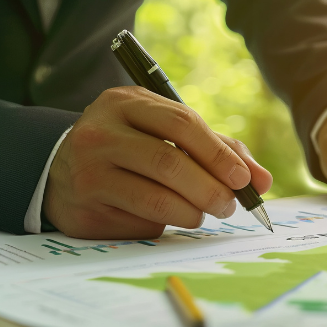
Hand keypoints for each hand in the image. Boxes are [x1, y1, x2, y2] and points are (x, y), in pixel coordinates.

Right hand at [44, 87, 271, 238]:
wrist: (63, 170)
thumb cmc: (132, 146)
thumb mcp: (165, 132)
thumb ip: (217, 149)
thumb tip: (262, 181)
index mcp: (125, 102)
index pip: (180, 123)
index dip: (217, 153)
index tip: (243, 178)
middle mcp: (100, 132)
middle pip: (168, 162)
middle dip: (209, 188)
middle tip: (230, 205)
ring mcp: (87, 171)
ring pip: (155, 198)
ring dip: (193, 212)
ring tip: (205, 213)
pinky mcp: (84, 209)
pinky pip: (140, 222)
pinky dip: (165, 224)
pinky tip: (170, 218)